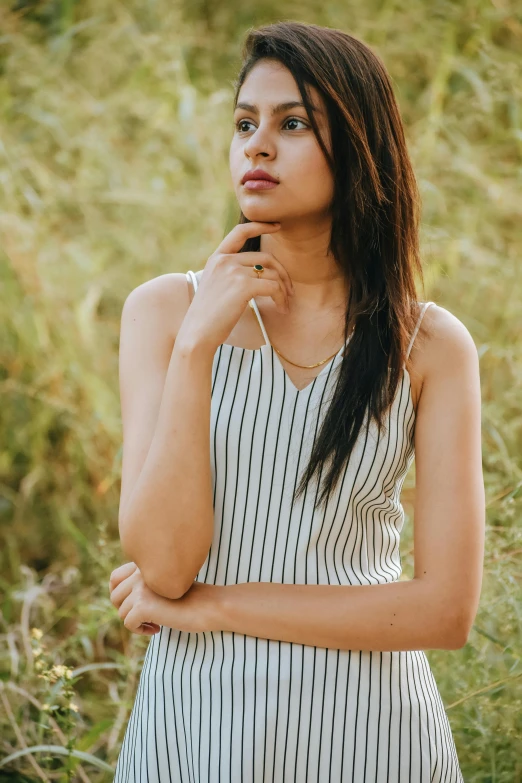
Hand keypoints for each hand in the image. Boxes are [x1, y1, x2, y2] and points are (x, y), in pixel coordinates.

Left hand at [109, 562, 222, 634]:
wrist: (209, 605)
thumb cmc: (190, 598)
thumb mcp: (163, 585)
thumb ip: (142, 585)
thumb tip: (117, 599)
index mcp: (144, 564)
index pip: (114, 578)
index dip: (120, 595)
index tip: (137, 606)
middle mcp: (140, 572)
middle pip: (115, 597)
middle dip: (128, 611)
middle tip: (148, 617)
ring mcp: (140, 588)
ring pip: (121, 612)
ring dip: (136, 622)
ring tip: (156, 622)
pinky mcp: (143, 605)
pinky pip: (129, 623)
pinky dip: (140, 630)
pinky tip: (158, 629)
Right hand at [178, 220, 294, 351]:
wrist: (197, 334)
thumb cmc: (208, 318)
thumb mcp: (215, 287)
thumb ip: (231, 275)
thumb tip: (260, 274)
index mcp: (216, 258)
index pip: (240, 232)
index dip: (261, 226)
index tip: (277, 226)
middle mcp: (225, 260)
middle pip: (266, 258)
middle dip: (283, 274)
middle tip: (289, 291)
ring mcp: (234, 271)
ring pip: (273, 275)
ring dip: (283, 291)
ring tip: (284, 306)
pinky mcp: (243, 286)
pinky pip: (273, 287)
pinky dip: (281, 299)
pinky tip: (281, 309)